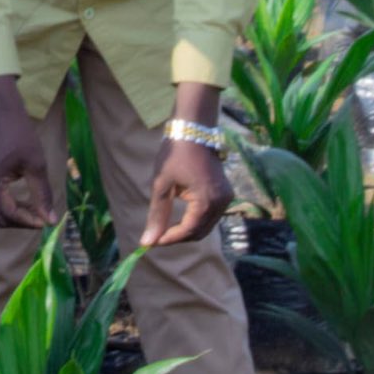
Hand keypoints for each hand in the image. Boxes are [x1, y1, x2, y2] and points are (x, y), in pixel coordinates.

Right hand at [0, 76, 55, 229]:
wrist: (3, 114)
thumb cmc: (21, 135)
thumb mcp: (36, 166)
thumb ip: (42, 195)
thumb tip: (51, 221)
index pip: (9, 214)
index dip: (29, 221)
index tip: (48, 221)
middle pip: (0, 218)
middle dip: (23, 220)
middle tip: (44, 216)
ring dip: (17, 214)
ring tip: (37, 208)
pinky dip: (10, 205)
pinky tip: (26, 200)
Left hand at [142, 82, 231, 246]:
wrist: (193, 130)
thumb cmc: (175, 154)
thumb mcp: (162, 184)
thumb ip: (157, 215)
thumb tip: (147, 242)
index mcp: (207, 200)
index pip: (189, 230)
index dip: (169, 239)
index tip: (151, 242)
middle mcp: (222, 202)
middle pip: (199, 232)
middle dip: (178, 236)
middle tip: (157, 236)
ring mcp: (226, 198)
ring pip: (206, 226)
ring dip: (187, 230)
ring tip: (165, 228)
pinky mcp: (225, 194)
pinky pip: (210, 216)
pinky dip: (196, 220)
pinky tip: (180, 217)